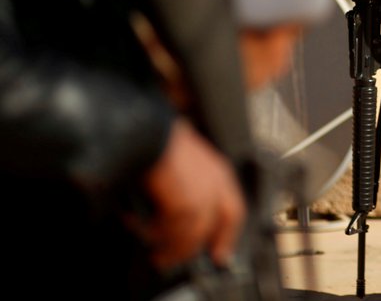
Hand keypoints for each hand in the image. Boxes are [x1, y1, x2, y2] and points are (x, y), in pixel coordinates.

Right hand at [140, 120, 245, 269]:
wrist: (148, 130)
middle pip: (217, 227)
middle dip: (194, 248)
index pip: (234, 211)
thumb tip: (176, 214)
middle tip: (170, 261)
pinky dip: (152, 234)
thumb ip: (189, 187)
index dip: (227, 236)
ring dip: (169, 247)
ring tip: (150, 251)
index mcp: (219, 172)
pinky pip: (172, 232)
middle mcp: (217, 184)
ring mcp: (205, 195)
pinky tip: (135, 225)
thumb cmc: (160, 142)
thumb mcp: (184, 164)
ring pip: (192, 235)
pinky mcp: (187, 204)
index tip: (220, 255)